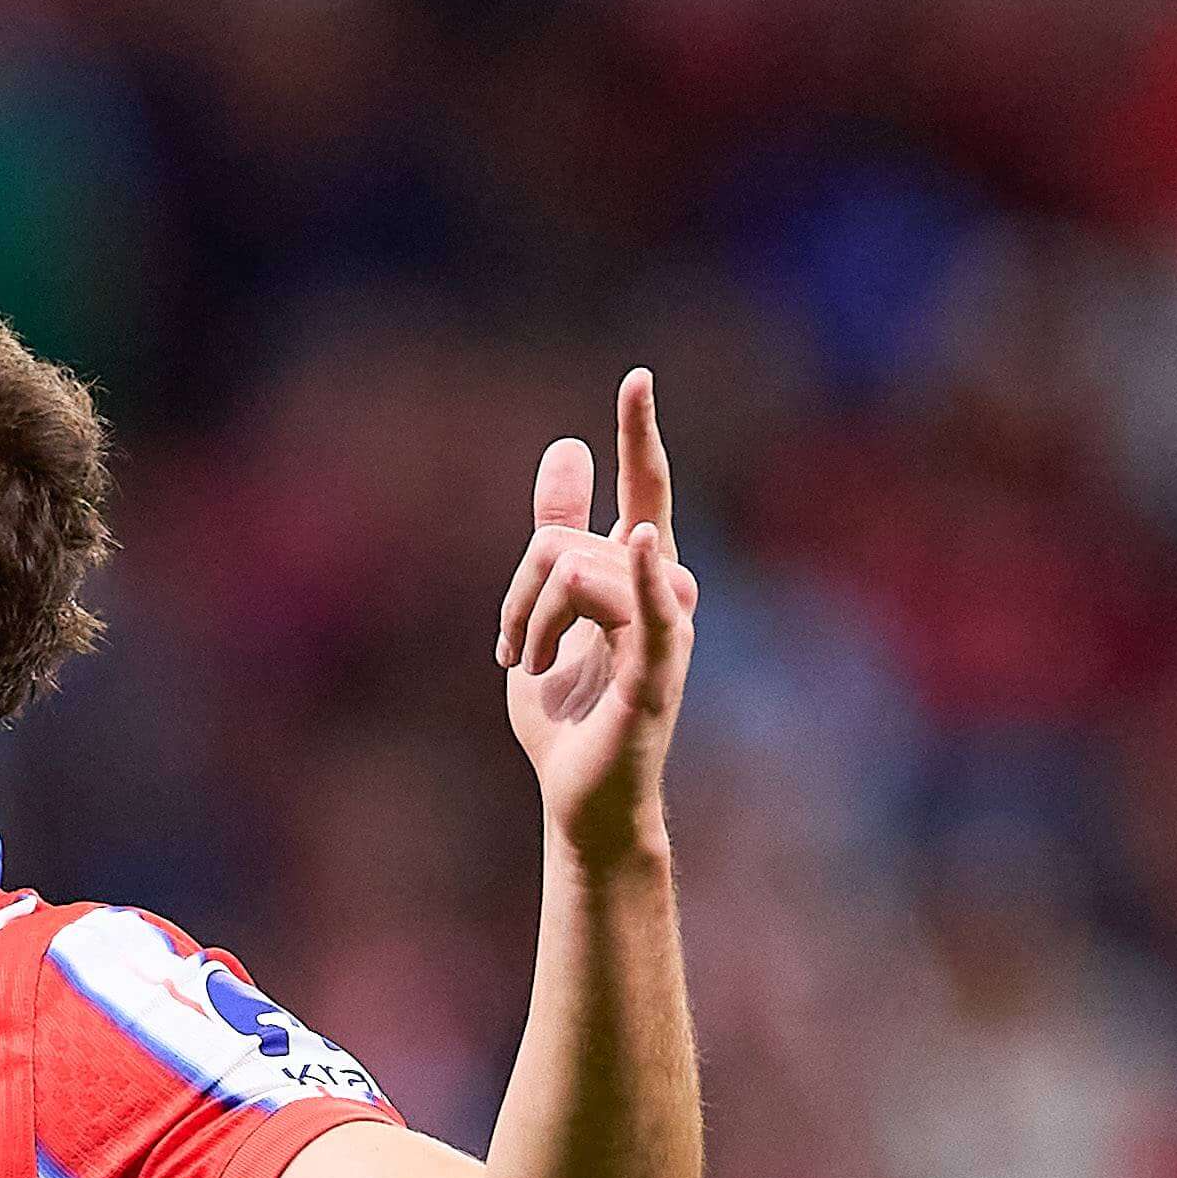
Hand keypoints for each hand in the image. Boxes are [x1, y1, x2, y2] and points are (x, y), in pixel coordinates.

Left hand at [496, 369, 699, 861]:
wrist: (579, 799)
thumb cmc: (568, 715)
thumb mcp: (544, 610)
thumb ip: (558, 530)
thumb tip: (567, 447)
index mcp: (639, 575)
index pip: (646, 487)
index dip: (640, 434)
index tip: (637, 378)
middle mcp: (664, 591)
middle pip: (567, 541)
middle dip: (517, 591)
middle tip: (509, 650)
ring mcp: (666, 629)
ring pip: (572, 571)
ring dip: (526, 624)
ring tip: (524, 669)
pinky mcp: (656, 672)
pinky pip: (647, 612)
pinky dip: (644, 578)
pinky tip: (649, 545)